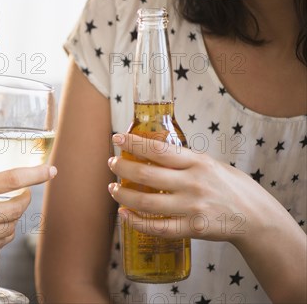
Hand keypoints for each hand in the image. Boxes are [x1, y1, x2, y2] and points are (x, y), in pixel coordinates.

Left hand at [106, 133, 268, 243]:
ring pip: (146, 202)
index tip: (117, 138)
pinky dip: (136, 222)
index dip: (134, 144)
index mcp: (198, 162)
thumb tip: (154, 152)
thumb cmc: (233, 187)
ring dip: (123, 196)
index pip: (158, 150)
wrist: (257, 217)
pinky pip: (158, 227)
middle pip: (146, 175)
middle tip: (112, 164)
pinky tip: (124, 215)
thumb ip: (185, 161)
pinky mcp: (193, 229)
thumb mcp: (212, 164)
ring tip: (113, 189)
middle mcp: (193, 183)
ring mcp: (192, 207)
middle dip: (122, 168)